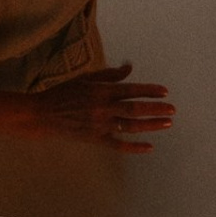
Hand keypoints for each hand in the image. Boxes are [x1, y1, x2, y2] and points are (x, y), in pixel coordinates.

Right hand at [16, 63, 173, 151]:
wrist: (43, 114)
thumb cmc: (64, 93)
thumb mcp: (86, 79)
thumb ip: (110, 75)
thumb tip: (130, 68)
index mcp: (101, 91)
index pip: (131, 90)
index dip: (150, 90)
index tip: (165, 91)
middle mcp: (102, 108)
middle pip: (135, 109)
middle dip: (156, 109)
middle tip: (172, 109)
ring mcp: (100, 125)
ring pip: (131, 127)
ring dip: (151, 125)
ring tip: (167, 123)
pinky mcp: (95, 139)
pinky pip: (119, 145)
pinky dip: (135, 147)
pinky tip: (149, 147)